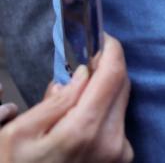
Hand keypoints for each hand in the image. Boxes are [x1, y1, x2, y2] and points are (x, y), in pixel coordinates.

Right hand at [0, 35, 132, 162]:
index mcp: (84, 130)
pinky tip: (78, 121)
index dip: (111, 50)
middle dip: (105, 69)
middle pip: (122, 86)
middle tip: (81, 66)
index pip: (113, 75)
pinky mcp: (121, 159)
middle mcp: (111, 141)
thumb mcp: (19, 133)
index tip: (102, 38)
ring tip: (69, 103)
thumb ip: (55, 101)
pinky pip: (118, 122)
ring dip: (102, 92)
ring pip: (121, 103)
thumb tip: (81, 76)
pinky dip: (103, 112)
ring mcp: (119, 153)